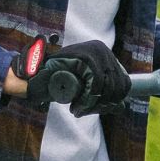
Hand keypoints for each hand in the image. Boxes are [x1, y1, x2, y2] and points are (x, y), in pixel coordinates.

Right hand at [15, 38, 130, 115]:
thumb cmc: (60, 83)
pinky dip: (88, 100)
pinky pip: (95, 85)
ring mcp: (93, 51)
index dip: (115, 100)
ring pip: (108, 87)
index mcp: (106, 55)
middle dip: (104, 104)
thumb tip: (122, 106)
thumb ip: (103, 97)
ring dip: (94, 104)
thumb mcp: (87, 90)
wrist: (34, 77)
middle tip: (85, 111)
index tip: (100, 108)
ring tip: (79, 110)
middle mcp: (102, 49)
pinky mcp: (84, 58)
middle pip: (118, 85)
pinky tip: (77, 107)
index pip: (124, 82)